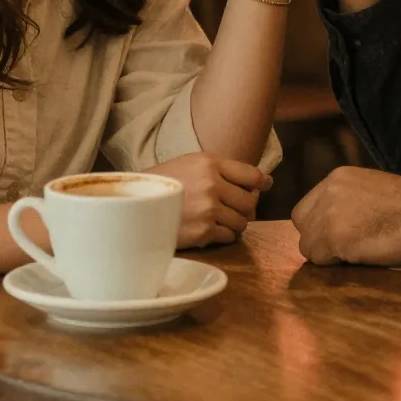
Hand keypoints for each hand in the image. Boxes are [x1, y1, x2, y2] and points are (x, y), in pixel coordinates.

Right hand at [149, 151, 271, 247]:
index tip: (265, 186)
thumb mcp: (191, 164)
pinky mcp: (203, 232)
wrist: (134, 205)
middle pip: (250, 201)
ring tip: (219, 220)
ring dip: (235, 223)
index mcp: (209, 163)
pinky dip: (223, 235)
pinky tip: (209, 230)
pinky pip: (229, 236)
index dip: (262, 182)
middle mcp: (211, 184)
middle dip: (245, 207)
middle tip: (234, 208)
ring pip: (242, 221)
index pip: (251, 174)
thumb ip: (221, 170)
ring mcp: (208, 209)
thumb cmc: (165, 183)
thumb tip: (259, 183)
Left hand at [291, 166, 400, 265]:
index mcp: (337, 177)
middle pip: (301, 223)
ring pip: (307, 244)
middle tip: (342, 247)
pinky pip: (318, 259)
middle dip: (317, 238)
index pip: (308, 206)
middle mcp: (327, 191)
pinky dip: (333, 264)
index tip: (337, 234)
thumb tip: (338, 220)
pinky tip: (357, 258)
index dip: (320, 224)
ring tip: (354, 254)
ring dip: (326, 253)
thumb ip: (349, 200)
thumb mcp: (372, 190)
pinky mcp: (334, 236)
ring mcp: (328, 213)